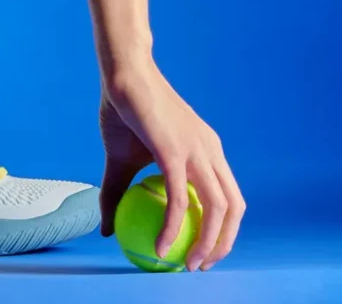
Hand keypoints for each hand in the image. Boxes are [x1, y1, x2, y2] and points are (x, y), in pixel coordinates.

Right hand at [98, 58, 244, 270]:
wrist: (122, 75)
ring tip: (188, 265)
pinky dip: (173, 228)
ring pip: (218, 208)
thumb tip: (107, 229)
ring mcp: (197, 151)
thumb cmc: (122, 111)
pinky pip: (180, 200)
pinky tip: (160, 247)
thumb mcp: (119, 160)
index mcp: (206, 151)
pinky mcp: (176, 151)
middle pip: (234, 208)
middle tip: (200, 266)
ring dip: (207, 243)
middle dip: (224, 243)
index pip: (229, 197)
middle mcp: (211, 152)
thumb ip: (116, 193)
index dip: (224, 228)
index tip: (202, 250)